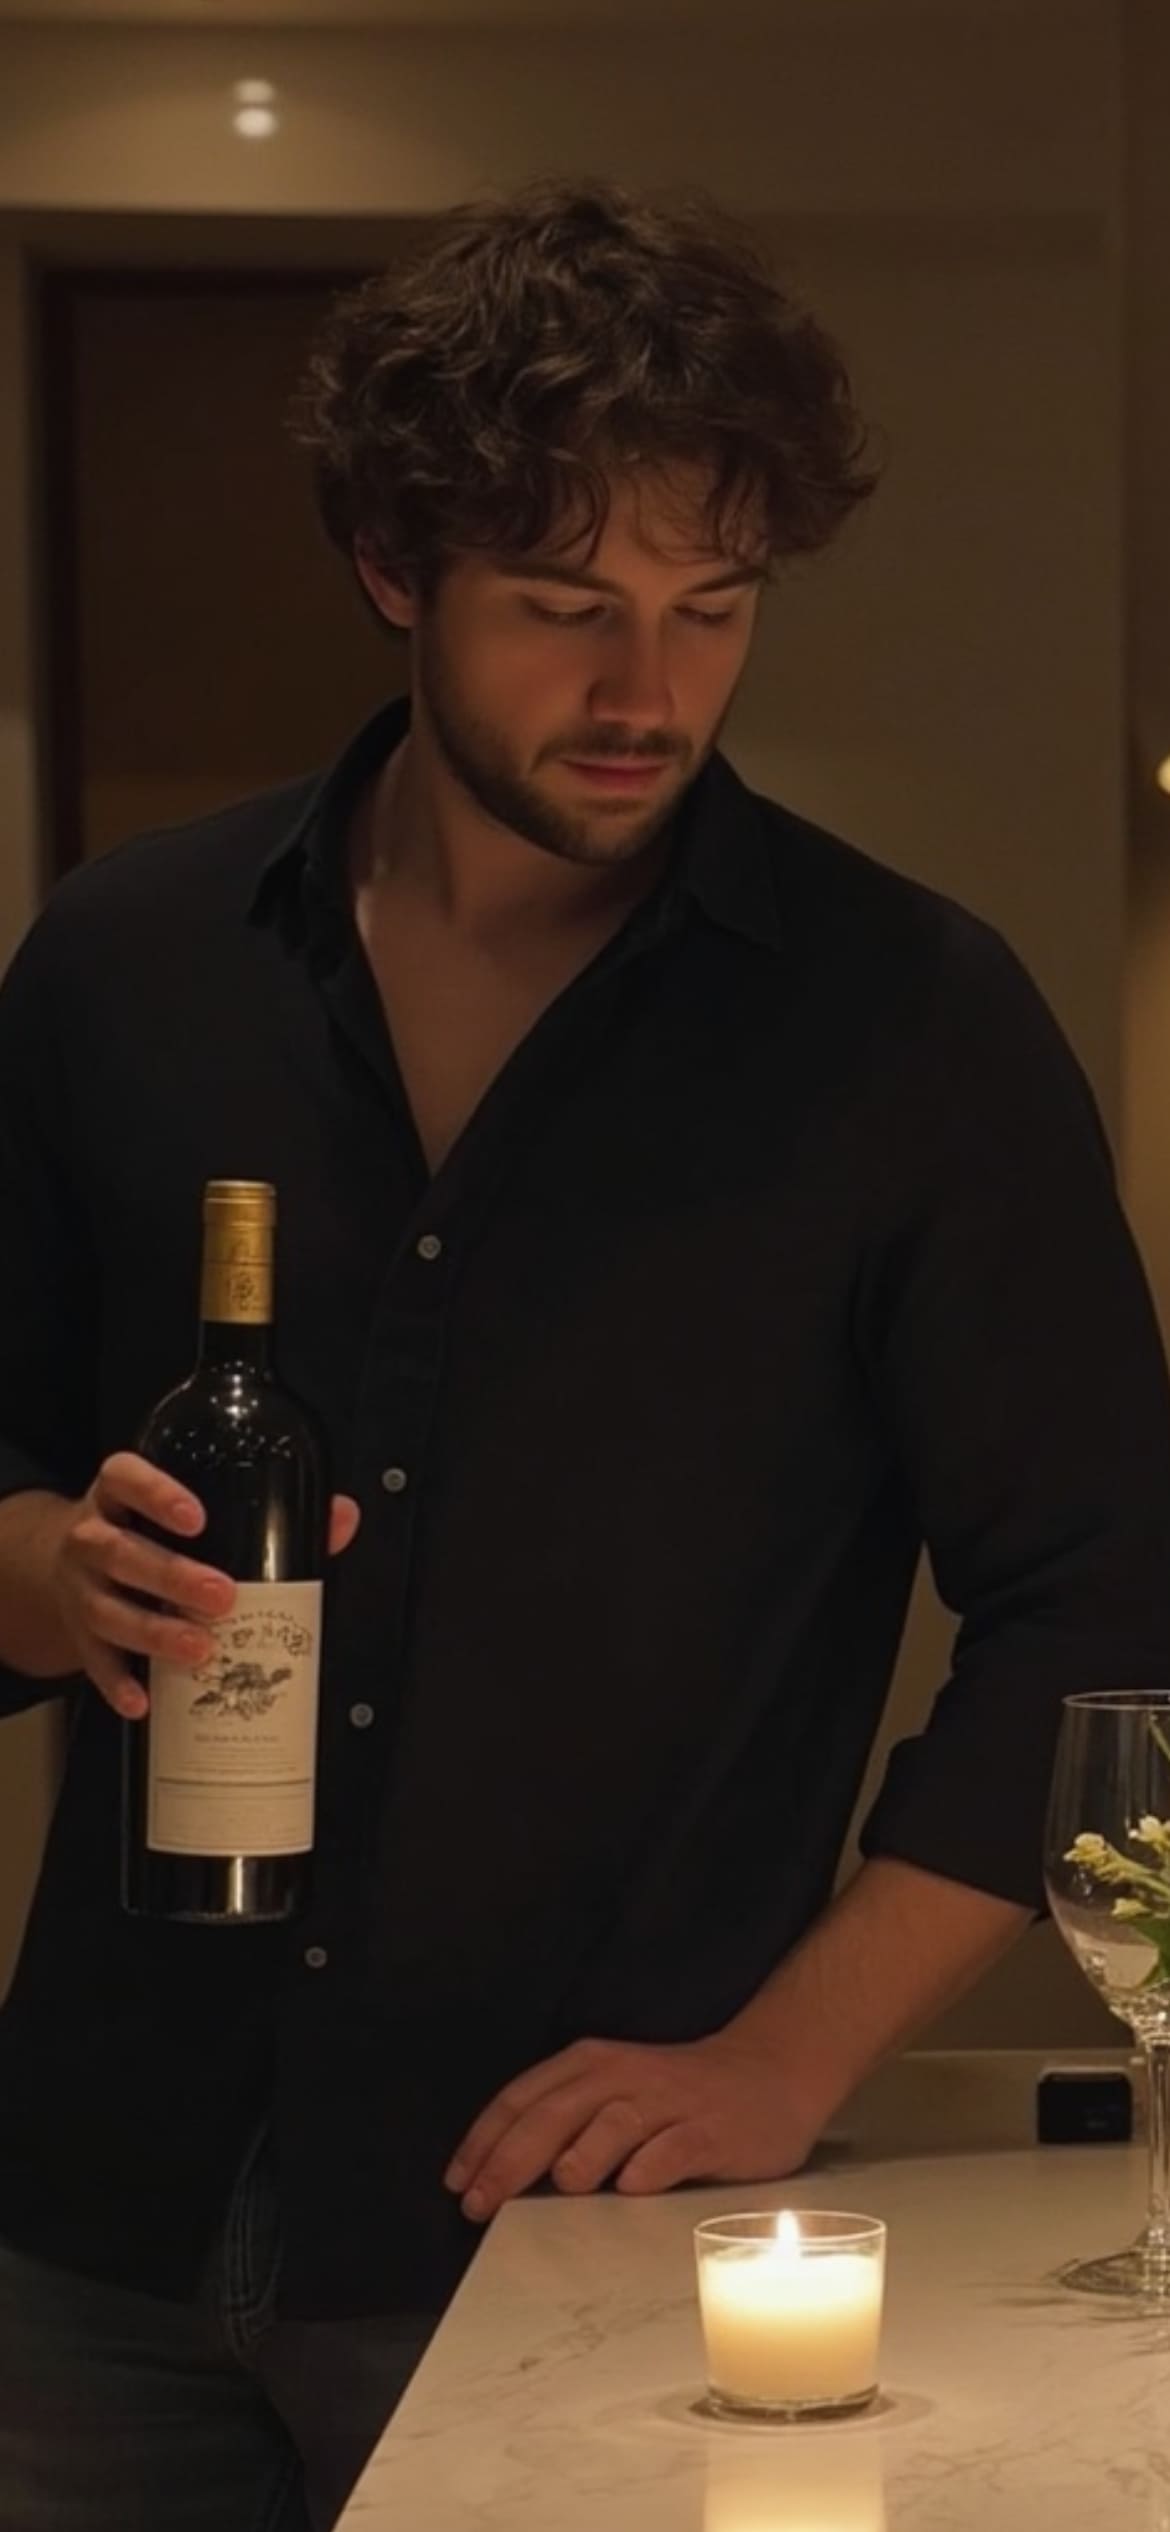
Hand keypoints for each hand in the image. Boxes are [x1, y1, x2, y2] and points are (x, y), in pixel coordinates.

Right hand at [46, 1450, 360, 1720]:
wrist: (60, 1561)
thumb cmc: (145, 1531)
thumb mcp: (178, 1508)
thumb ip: (261, 1510)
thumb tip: (341, 1515)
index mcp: (117, 1494)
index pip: (126, 1479)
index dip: (157, 1494)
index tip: (197, 1517)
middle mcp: (90, 1537)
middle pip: (121, 1552)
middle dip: (171, 1575)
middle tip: (222, 1595)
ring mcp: (78, 1587)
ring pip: (107, 1609)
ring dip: (153, 1632)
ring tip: (200, 1649)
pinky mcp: (76, 1632)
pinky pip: (94, 1660)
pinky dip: (118, 1683)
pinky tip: (145, 1701)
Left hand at [443, 2030, 819, 2222]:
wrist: (768, 2074)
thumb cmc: (675, 2094)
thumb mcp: (612, 2091)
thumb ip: (563, 2122)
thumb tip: (500, 2175)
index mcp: (591, 2064)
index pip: (524, 2098)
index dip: (485, 2140)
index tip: (457, 2184)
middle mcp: (625, 2077)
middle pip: (557, 2113)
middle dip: (513, 2158)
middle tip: (481, 2203)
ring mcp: (670, 2103)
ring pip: (614, 2123)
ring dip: (583, 2154)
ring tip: (560, 2187)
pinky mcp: (711, 2131)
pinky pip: (675, 2148)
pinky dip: (651, 2166)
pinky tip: (631, 2188)